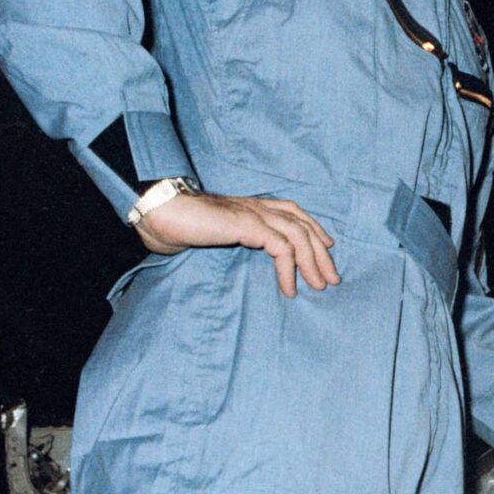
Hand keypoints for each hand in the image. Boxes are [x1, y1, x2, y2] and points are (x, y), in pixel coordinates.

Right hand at [135, 190, 338, 297]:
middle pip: (302, 224)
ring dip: (312, 262)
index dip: (314, 228)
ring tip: (319, 286)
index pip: (293, 212)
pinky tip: (289, 288)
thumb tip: (245, 250)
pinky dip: (289, 269)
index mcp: (251, 205)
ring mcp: (253, 213)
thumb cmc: (181, 224)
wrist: (161, 212)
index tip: (327, 247)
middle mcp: (257, 206)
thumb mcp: (217, 233)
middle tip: (332, 277)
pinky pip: (281, 248)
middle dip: (321, 252)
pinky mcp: (248, 225)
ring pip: (298, 235)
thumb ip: (234, 237)